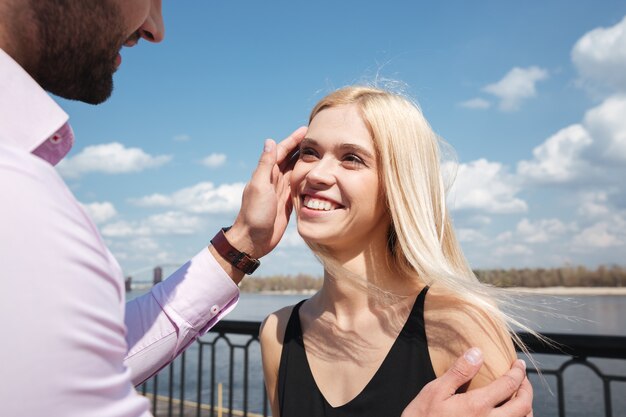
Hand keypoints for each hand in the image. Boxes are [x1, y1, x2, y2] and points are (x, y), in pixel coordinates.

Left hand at [228, 126, 306, 258]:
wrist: (253, 240)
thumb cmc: (254, 214)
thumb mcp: (260, 186)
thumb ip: (265, 165)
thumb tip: (269, 141)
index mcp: (267, 173)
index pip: (282, 150)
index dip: (293, 139)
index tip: (306, 129)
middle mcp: (274, 179)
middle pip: (290, 158)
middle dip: (303, 148)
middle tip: (319, 138)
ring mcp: (281, 191)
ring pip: (296, 171)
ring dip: (307, 162)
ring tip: (322, 154)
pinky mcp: (287, 203)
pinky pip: (299, 187)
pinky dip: (307, 179)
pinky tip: (318, 177)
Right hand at [401, 348, 532, 416]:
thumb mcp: (435, 391)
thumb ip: (459, 372)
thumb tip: (478, 353)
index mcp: (477, 406)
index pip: (509, 385)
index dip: (518, 372)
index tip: (518, 364)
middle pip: (523, 406)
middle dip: (527, 389)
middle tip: (522, 379)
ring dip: (526, 408)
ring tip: (519, 397)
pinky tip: (509, 415)